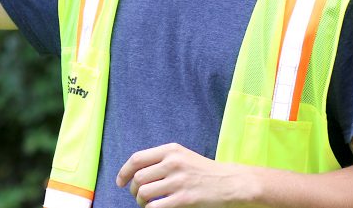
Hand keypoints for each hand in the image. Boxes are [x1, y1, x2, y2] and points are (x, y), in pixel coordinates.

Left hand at [116, 143, 258, 207]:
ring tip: (146, 203)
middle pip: (139, 177)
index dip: (124, 172)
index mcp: (171, 150)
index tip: (120, 182)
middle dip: (133, 189)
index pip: (137, 159)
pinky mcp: (184, 199)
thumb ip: (161, 159)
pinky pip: (156, 206)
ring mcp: (178, 181)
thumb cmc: (205, 171)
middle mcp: (173, 163)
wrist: (232, 183)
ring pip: (144, 193)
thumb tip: (136, 172)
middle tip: (137, 196)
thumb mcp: (183, 156)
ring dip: (140, 201)